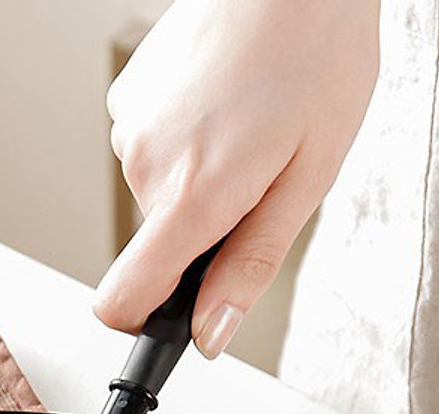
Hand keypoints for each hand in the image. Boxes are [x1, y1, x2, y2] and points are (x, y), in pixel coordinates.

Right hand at [95, 0, 379, 357]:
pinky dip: (188, 142)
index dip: (144, 323)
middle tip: (260, 174)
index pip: (122, 299)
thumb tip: (211, 333)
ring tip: (249, 125)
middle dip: (207, 227)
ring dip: (200, 180)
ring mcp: (129, 127)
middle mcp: (145, 164)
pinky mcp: (127, 98)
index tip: (174, 319)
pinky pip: (155, 151)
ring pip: (161, 196)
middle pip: (160, 246)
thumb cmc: (316, 55)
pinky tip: (225, 102)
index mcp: (192, 195)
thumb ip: (251, 266)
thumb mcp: (307, 179)